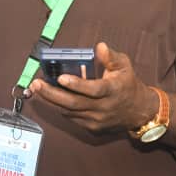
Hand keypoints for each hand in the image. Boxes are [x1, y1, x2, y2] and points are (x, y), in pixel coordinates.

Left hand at [28, 42, 155, 133]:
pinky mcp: (91, 128)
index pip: (94, 89)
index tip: (61, 77)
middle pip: (74, 103)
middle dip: (52, 94)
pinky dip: (60, 107)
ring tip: (37, 88)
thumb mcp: (124, 66)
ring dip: (51, 100)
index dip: (76, 84)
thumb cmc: (128, 85)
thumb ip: (111, 56)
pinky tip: (51, 97)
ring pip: (69, 112)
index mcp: (113, 90)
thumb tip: (99, 47)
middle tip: (36, 84)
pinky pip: (72, 117)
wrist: (138, 112)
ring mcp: (97, 120)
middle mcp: (104, 108)